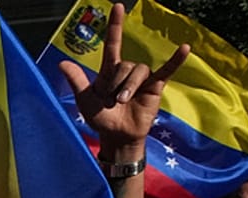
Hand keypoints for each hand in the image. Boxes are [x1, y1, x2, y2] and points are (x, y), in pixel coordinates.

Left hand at [59, 3, 188, 154]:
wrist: (116, 136)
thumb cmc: (99, 118)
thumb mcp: (84, 99)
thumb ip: (76, 80)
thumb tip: (61, 63)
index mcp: (109, 71)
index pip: (113, 44)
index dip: (115, 26)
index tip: (118, 6)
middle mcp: (126, 71)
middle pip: (124, 65)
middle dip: (117, 84)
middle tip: (111, 102)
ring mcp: (142, 78)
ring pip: (138, 71)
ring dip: (129, 87)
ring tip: (122, 102)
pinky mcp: (155, 86)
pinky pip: (166, 70)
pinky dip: (175, 60)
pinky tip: (185, 48)